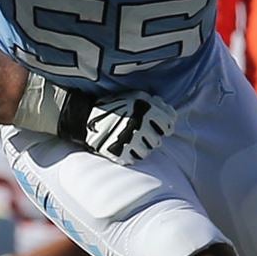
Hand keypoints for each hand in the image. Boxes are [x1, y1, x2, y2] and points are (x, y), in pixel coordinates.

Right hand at [60, 90, 176, 164]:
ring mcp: (128, 139)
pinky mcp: (117, 151)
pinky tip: (122, 147)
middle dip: (149, 138)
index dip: (164, 128)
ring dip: (139, 148)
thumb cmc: (113, 105)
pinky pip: (132, 159)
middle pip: (157, 142)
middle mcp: (139, 124)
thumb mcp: (135, 96)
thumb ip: (156, 104)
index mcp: (146, 109)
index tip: (157, 128)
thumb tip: (172, 114)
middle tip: (138, 134)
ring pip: (146, 152)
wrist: (84, 115)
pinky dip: (128, 155)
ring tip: (130, 141)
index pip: (168, 127)